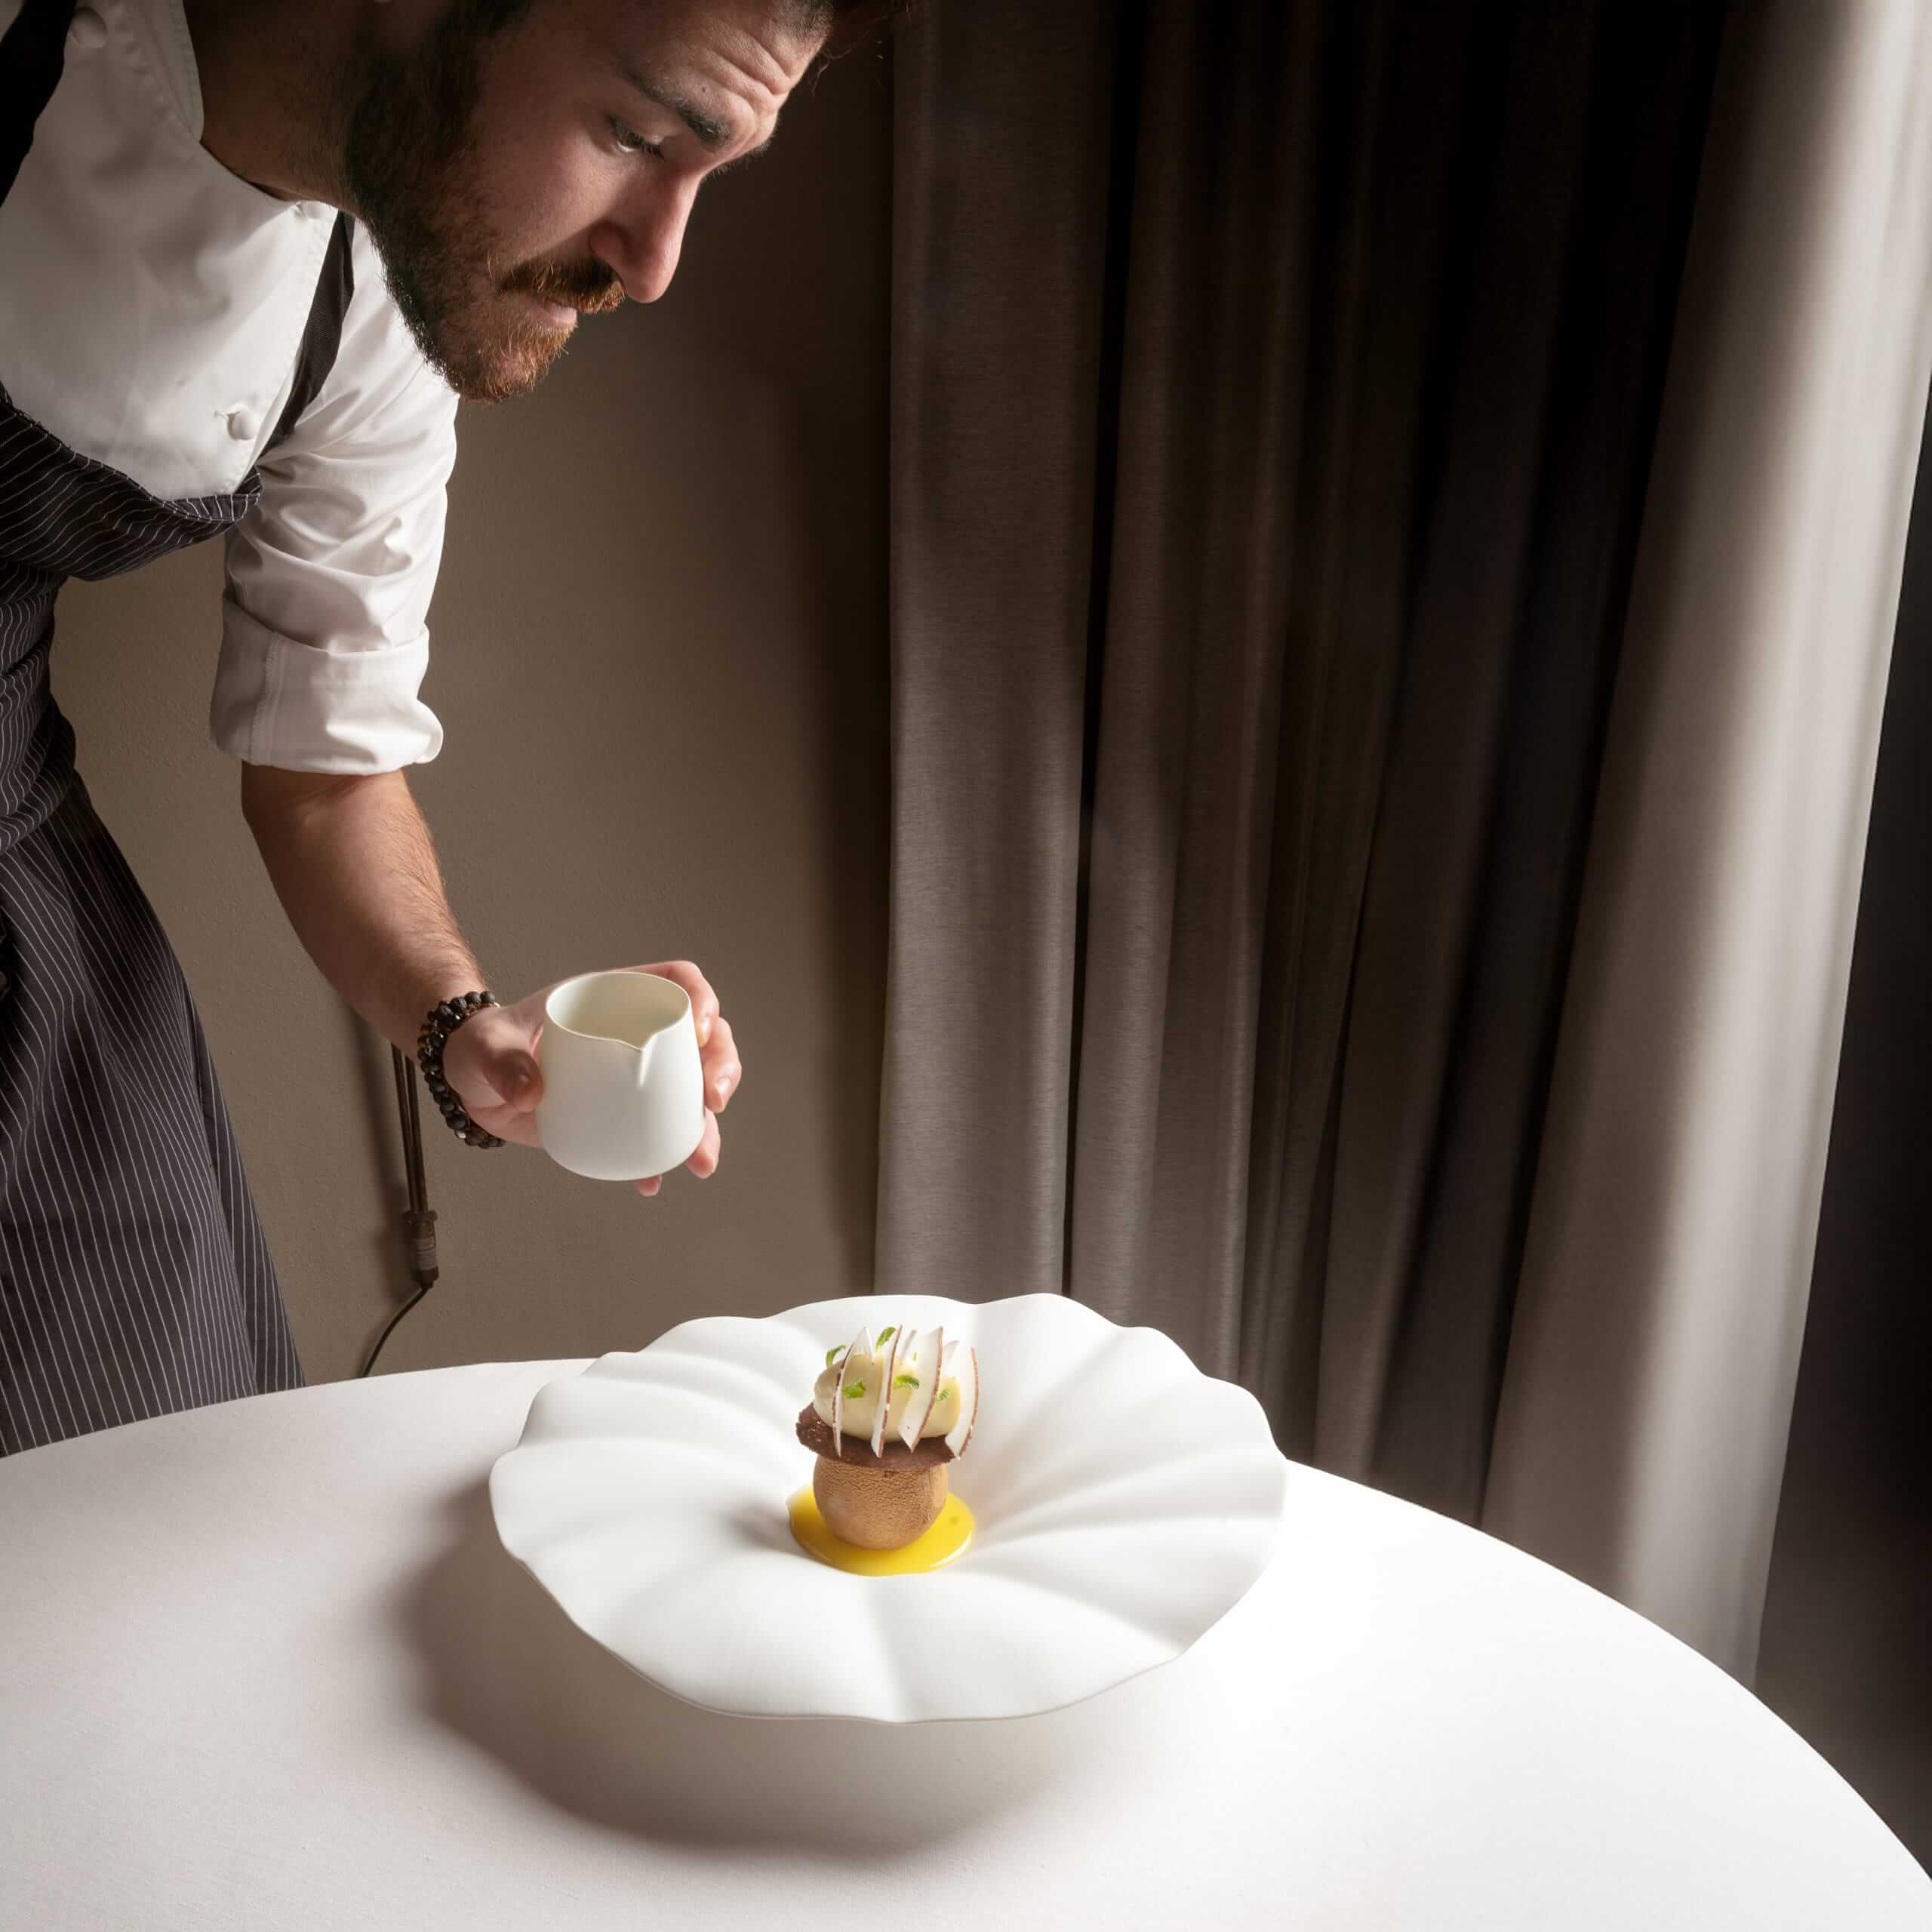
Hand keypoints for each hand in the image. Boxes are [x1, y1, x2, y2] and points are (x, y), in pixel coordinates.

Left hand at [438, 961, 740, 1196]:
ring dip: (706, 1125)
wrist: (474, 1083)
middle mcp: (636, 1032)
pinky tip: (652, 1182)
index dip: (699, 1000)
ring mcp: (635, 1074)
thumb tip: (532, 1092)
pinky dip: (661, 1158)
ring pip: (692, 1091)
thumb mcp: (486, 1046)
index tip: (698, 1033)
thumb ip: (503, 1061)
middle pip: (703, 1037)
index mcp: (614, 997)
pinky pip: (657, 1133)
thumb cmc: (483, 1046)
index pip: (676, 982)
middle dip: (722, 1067)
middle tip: (715, 1101)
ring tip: (701, 1160)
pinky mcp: (623, 1112)